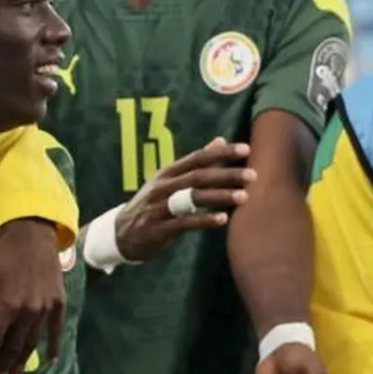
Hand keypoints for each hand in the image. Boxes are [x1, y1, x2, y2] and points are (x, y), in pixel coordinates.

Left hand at [0, 218, 67, 373]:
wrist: (34, 229)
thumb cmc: (2, 246)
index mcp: (5, 304)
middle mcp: (27, 311)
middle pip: (12, 348)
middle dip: (3, 369)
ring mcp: (45, 308)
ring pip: (32, 343)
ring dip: (23, 363)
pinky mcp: (59, 302)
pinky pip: (56, 330)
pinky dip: (53, 347)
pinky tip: (48, 362)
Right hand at [114, 139, 253, 260]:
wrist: (120, 234)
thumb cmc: (152, 205)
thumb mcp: (169, 181)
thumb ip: (196, 163)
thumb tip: (220, 140)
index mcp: (167, 173)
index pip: (197, 158)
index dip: (221, 153)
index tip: (245, 149)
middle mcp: (163, 187)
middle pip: (198, 176)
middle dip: (226, 174)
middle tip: (252, 175)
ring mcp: (159, 207)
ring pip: (192, 198)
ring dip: (219, 196)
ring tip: (244, 196)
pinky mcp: (158, 228)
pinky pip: (184, 222)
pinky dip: (204, 219)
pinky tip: (222, 219)